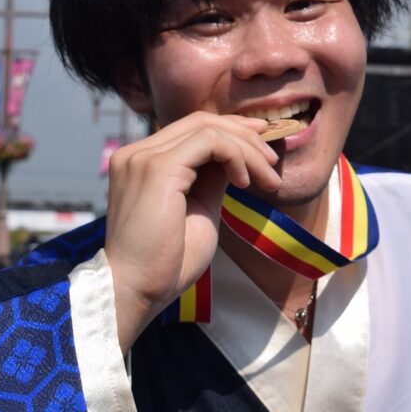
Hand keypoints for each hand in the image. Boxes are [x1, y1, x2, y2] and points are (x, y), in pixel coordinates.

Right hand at [104, 112, 280, 352]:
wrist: (137, 290)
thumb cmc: (167, 262)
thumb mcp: (198, 209)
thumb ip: (211, 180)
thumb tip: (236, 160)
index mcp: (142, 163)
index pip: (191, 129)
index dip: (232, 131)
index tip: (264, 147)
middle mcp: (137, 153)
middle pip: (201, 121)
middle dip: (246, 136)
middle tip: (273, 163)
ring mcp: (143, 157)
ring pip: (209, 129)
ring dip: (248, 150)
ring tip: (267, 180)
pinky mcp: (157, 168)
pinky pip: (210, 142)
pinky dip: (236, 156)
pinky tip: (244, 183)